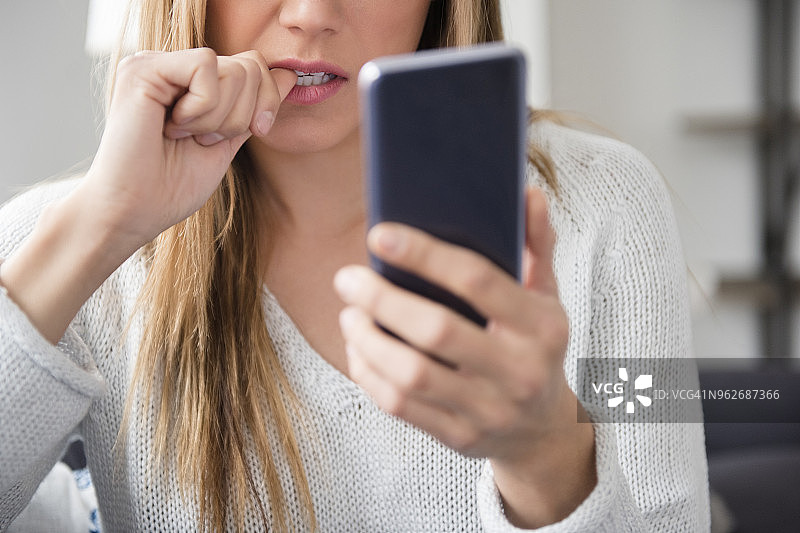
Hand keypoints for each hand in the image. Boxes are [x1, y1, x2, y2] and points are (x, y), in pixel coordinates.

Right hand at [80, 48, 296, 250]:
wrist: (134, 212)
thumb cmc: (172, 187)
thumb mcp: (229, 142)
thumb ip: (254, 108)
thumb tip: (289, 76)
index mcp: (192, 83)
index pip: (253, 66)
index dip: (267, 100)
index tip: (253, 132)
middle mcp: (173, 67)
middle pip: (250, 66)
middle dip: (242, 116)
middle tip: (204, 140)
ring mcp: (156, 63)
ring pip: (233, 68)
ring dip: (219, 118)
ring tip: (185, 136)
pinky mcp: (143, 68)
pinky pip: (205, 67)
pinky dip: (202, 108)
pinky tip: (172, 127)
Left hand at [334, 188, 594, 525]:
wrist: (543, 429)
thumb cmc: (535, 347)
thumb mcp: (547, 295)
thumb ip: (537, 244)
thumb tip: (528, 192)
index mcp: (542, 326)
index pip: (477, 280)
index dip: (424, 254)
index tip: (378, 236)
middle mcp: (520, 370)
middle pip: (436, 330)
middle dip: (381, 299)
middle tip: (347, 278)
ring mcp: (489, 409)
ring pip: (412, 374)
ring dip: (368, 339)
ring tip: (349, 314)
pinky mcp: (460, 437)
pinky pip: (402, 407)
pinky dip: (370, 375)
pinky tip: (358, 350)